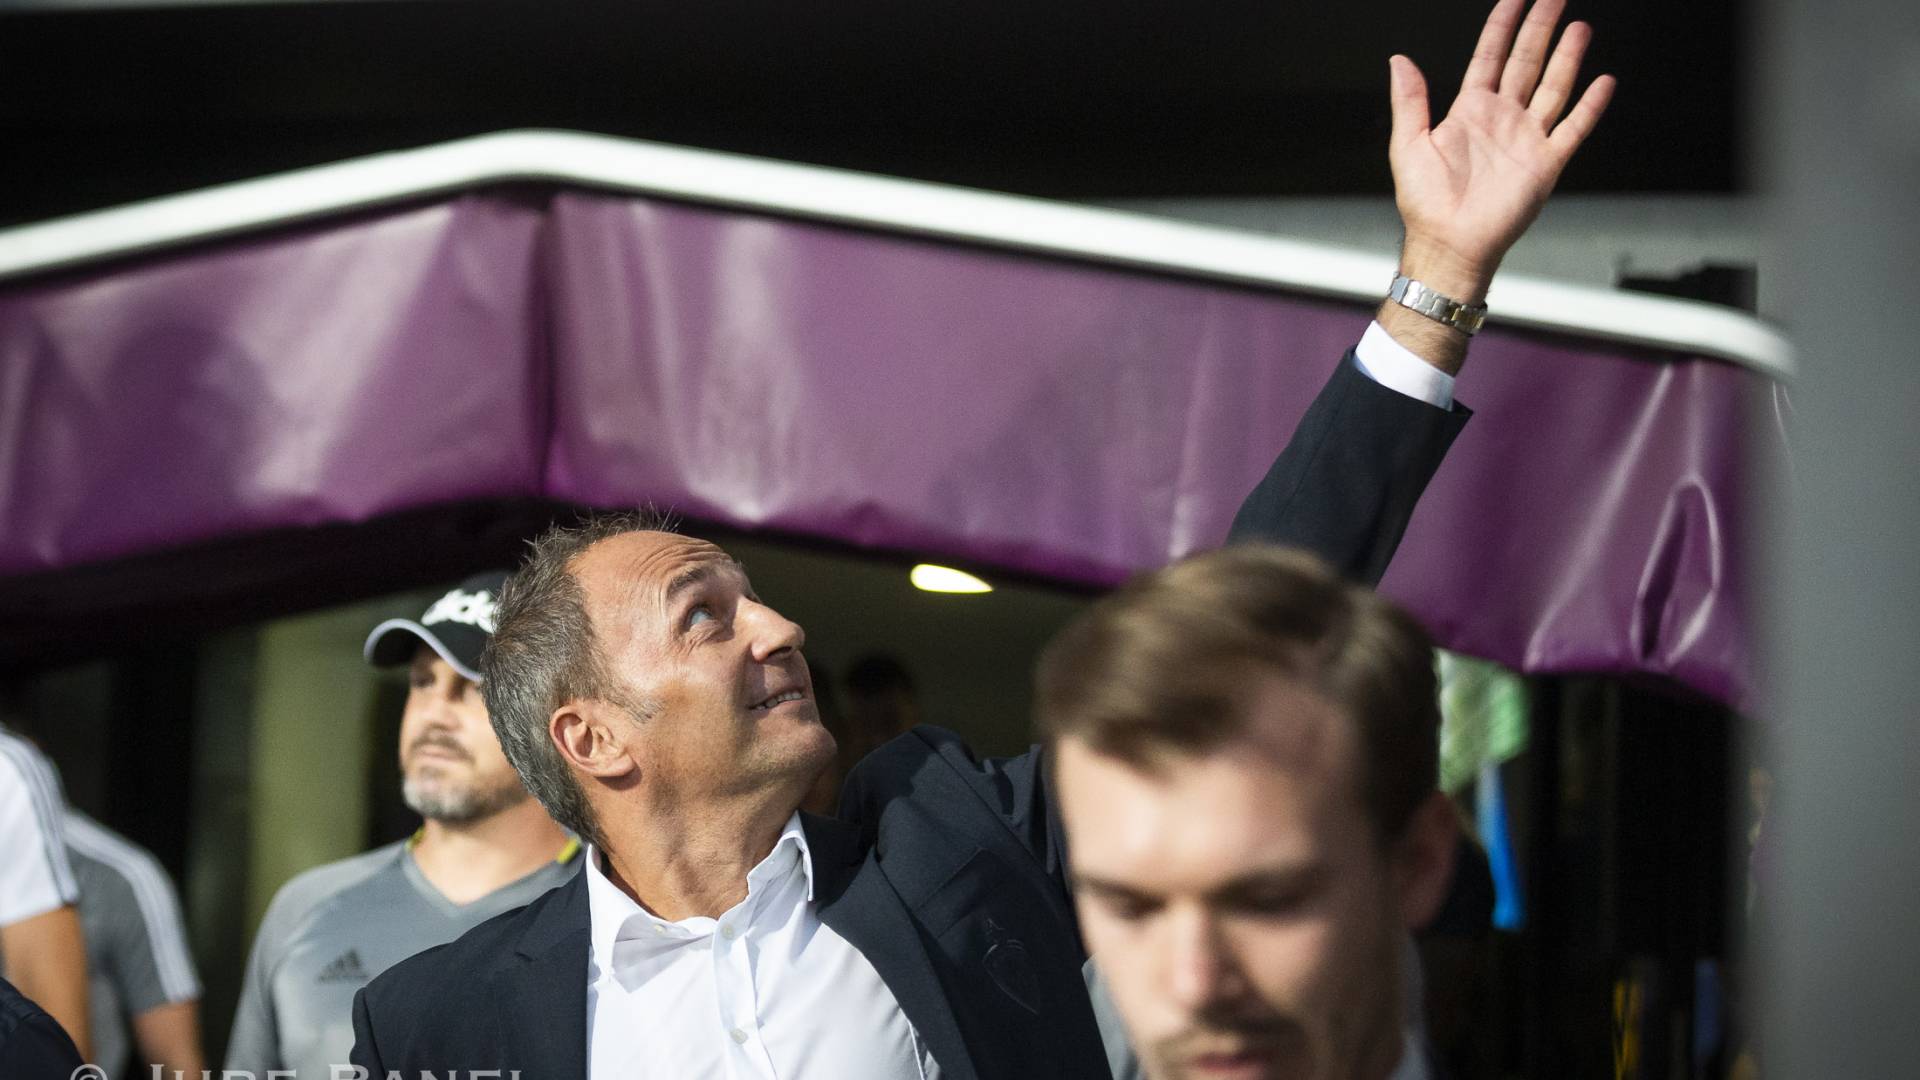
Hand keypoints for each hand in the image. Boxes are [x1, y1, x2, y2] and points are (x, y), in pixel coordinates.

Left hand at [1387, 0, 1614, 301]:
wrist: (1449, 243)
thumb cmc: (1425, 202)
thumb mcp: (1408, 144)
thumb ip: (1409, 100)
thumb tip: (1399, 59)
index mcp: (1470, 110)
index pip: (1490, 56)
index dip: (1503, 25)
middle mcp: (1502, 119)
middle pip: (1527, 62)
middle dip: (1540, 28)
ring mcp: (1527, 138)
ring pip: (1553, 87)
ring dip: (1567, 57)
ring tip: (1579, 27)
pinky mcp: (1545, 163)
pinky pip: (1573, 128)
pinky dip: (1589, 106)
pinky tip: (1603, 81)